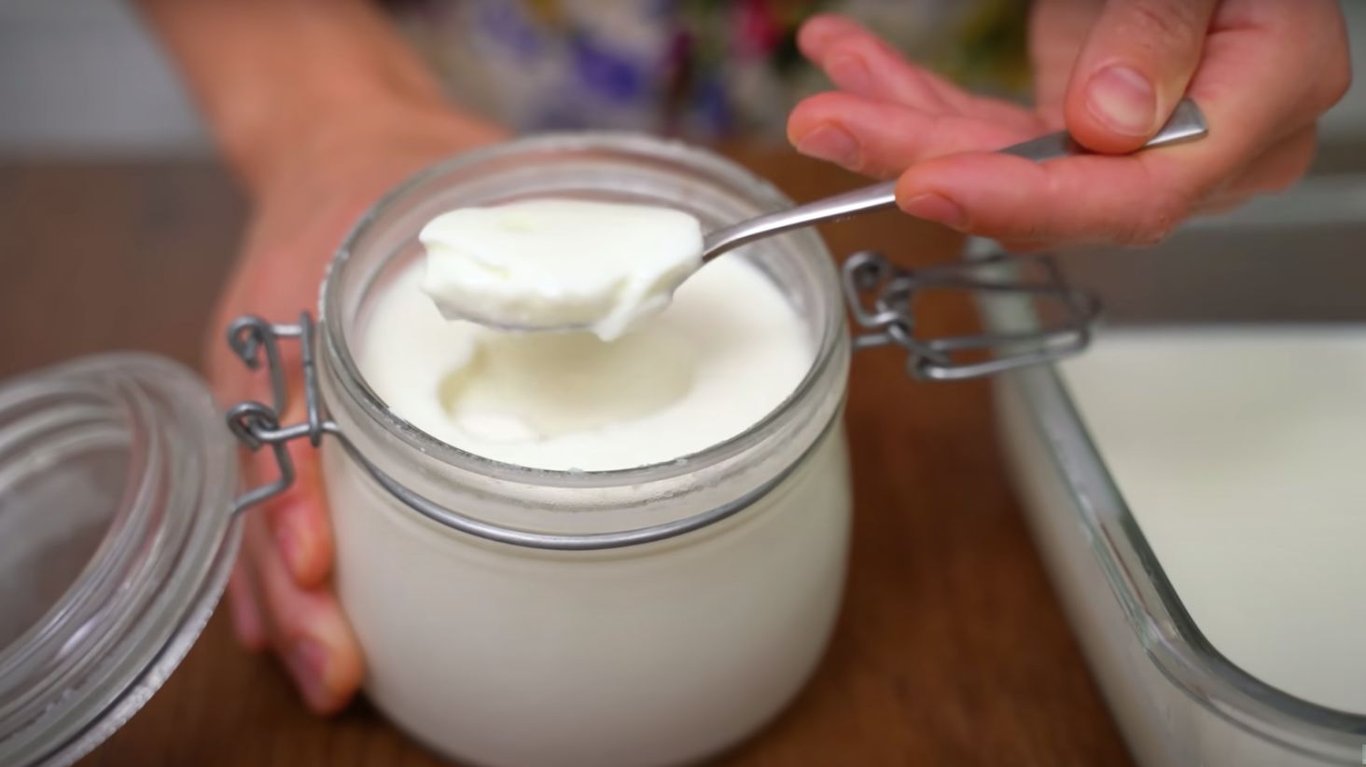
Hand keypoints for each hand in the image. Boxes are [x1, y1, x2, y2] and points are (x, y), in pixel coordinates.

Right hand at [206, 106, 501, 712]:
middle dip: (298, 585)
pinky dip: (276, 563)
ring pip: (264, 506)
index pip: (289, 407)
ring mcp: (272, 393)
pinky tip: (294, 626)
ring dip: (288, 597)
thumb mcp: (462, 186)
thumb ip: (533, 238)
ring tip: (326, 672)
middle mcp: (279, 359)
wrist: (338, 142)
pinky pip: (270, 495)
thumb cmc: (403, 169)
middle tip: (338, 662)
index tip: (322, 558)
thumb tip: (669, 271)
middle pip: (268, 484)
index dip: (304, 493)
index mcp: (309, 300)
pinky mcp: (287, 415)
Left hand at [788, 2, 1350, 248]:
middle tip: (831, 125)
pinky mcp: (1078, 122)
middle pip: (1044, 186)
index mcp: (1259, 109)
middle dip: (922, 156)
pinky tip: (855, 65)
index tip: (926, 184)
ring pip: (996, 160)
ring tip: (825, 97)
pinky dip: (916, 95)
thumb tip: (1109, 124)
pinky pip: (988, 125)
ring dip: (898, 125)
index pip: (1135, 194)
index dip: (1021, 201)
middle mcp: (1197, 146)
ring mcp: (1130, 138)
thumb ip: (1161, 32)